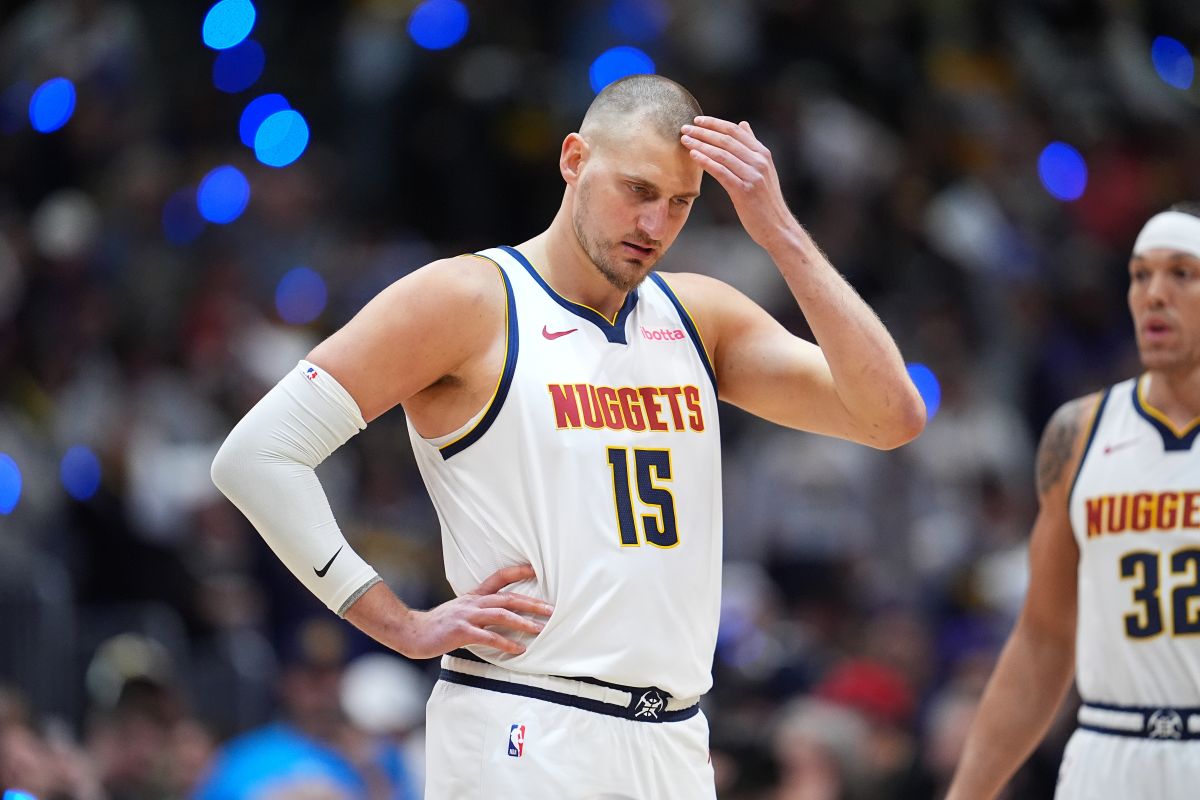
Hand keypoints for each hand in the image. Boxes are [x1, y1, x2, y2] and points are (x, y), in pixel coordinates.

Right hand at [395, 564, 551, 658]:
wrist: (412, 632)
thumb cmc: (438, 625)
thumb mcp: (460, 610)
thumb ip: (479, 610)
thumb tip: (502, 616)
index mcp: (474, 595)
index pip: (499, 577)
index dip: (518, 572)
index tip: (536, 570)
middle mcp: (473, 602)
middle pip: (508, 598)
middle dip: (532, 603)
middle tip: (551, 609)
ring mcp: (467, 616)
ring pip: (502, 615)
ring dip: (524, 622)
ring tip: (540, 629)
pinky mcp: (462, 632)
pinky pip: (489, 637)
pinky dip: (506, 643)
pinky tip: (519, 649)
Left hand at [680, 116, 797, 251]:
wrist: (777, 227)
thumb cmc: (766, 200)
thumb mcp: (763, 169)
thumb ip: (752, 146)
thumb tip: (743, 124)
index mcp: (762, 153)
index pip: (735, 131)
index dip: (714, 123)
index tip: (697, 120)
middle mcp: (759, 161)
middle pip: (727, 140)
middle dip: (703, 132)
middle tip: (684, 128)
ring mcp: (753, 176)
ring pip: (722, 154)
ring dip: (701, 145)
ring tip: (685, 140)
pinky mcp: (745, 191)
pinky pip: (722, 172)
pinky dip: (706, 161)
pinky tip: (694, 156)